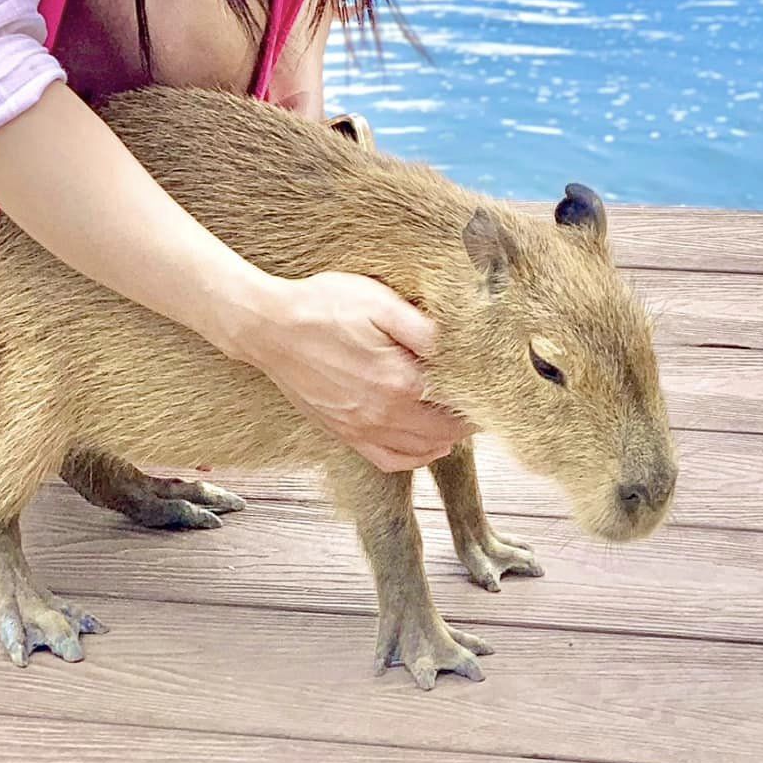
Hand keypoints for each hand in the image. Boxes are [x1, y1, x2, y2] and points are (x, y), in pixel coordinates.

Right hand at [231, 271, 472, 471]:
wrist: (268, 327)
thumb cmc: (324, 306)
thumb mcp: (381, 302)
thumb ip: (425, 329)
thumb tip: (460, 346)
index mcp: (399, 380)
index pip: (458, 402)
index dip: (481, 396)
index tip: (495, 384)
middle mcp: (382, 414)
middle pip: (444, 430)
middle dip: (468, 418)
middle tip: (484, 401)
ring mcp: (360, 428)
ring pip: (420, 450)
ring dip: (446, 438)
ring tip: (461, 419)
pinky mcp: (342, 433)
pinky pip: (388, 460)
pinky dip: (414, 457)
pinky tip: (426, 444)